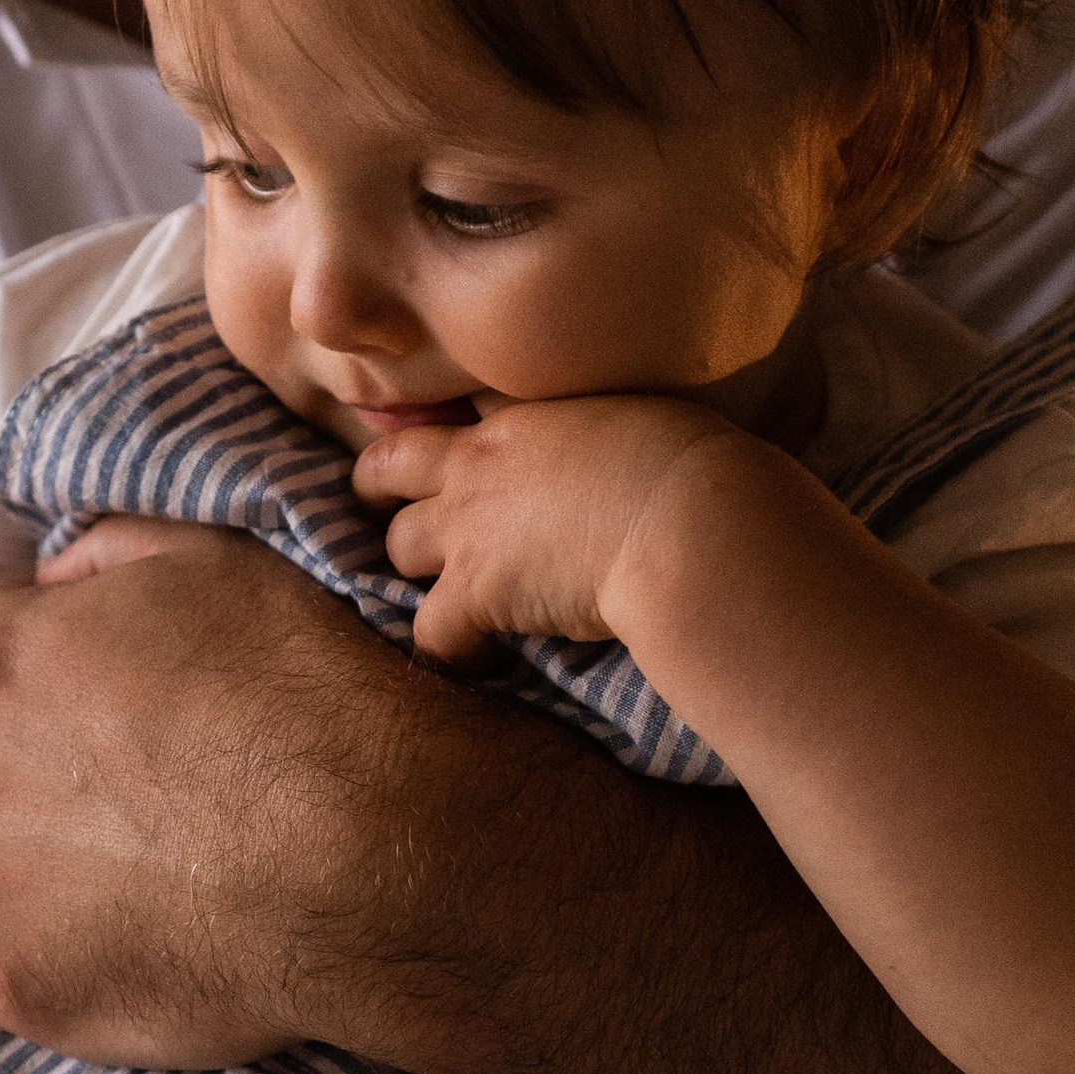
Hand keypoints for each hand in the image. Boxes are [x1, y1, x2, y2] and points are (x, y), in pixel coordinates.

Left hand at [0, 520, 427, 1065]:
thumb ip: (106, 554)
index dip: (64, 678)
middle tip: (127, 795)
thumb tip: (48, 577)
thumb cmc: (306, 702)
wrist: (370, 863)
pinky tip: (35, 918)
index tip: (122, 717)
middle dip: (27, 758)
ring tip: (91, 864)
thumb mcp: (220, 563)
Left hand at [351, 393, 734, 661]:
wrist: (687, 520)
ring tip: (442, 592)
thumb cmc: (696, 467)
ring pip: (400, 546)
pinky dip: (447, 653)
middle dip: (378, 486)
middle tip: (383, 507)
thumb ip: (623, 430)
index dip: (452, 430)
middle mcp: (480, 465)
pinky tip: (476, 664)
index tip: (454, 447)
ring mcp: (469, 528)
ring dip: (415, 571)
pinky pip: (430, 633)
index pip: (461, 408)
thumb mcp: (652, 418)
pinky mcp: (475, 593)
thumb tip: (651, 446)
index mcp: (523, 417)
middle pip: (389, 464)